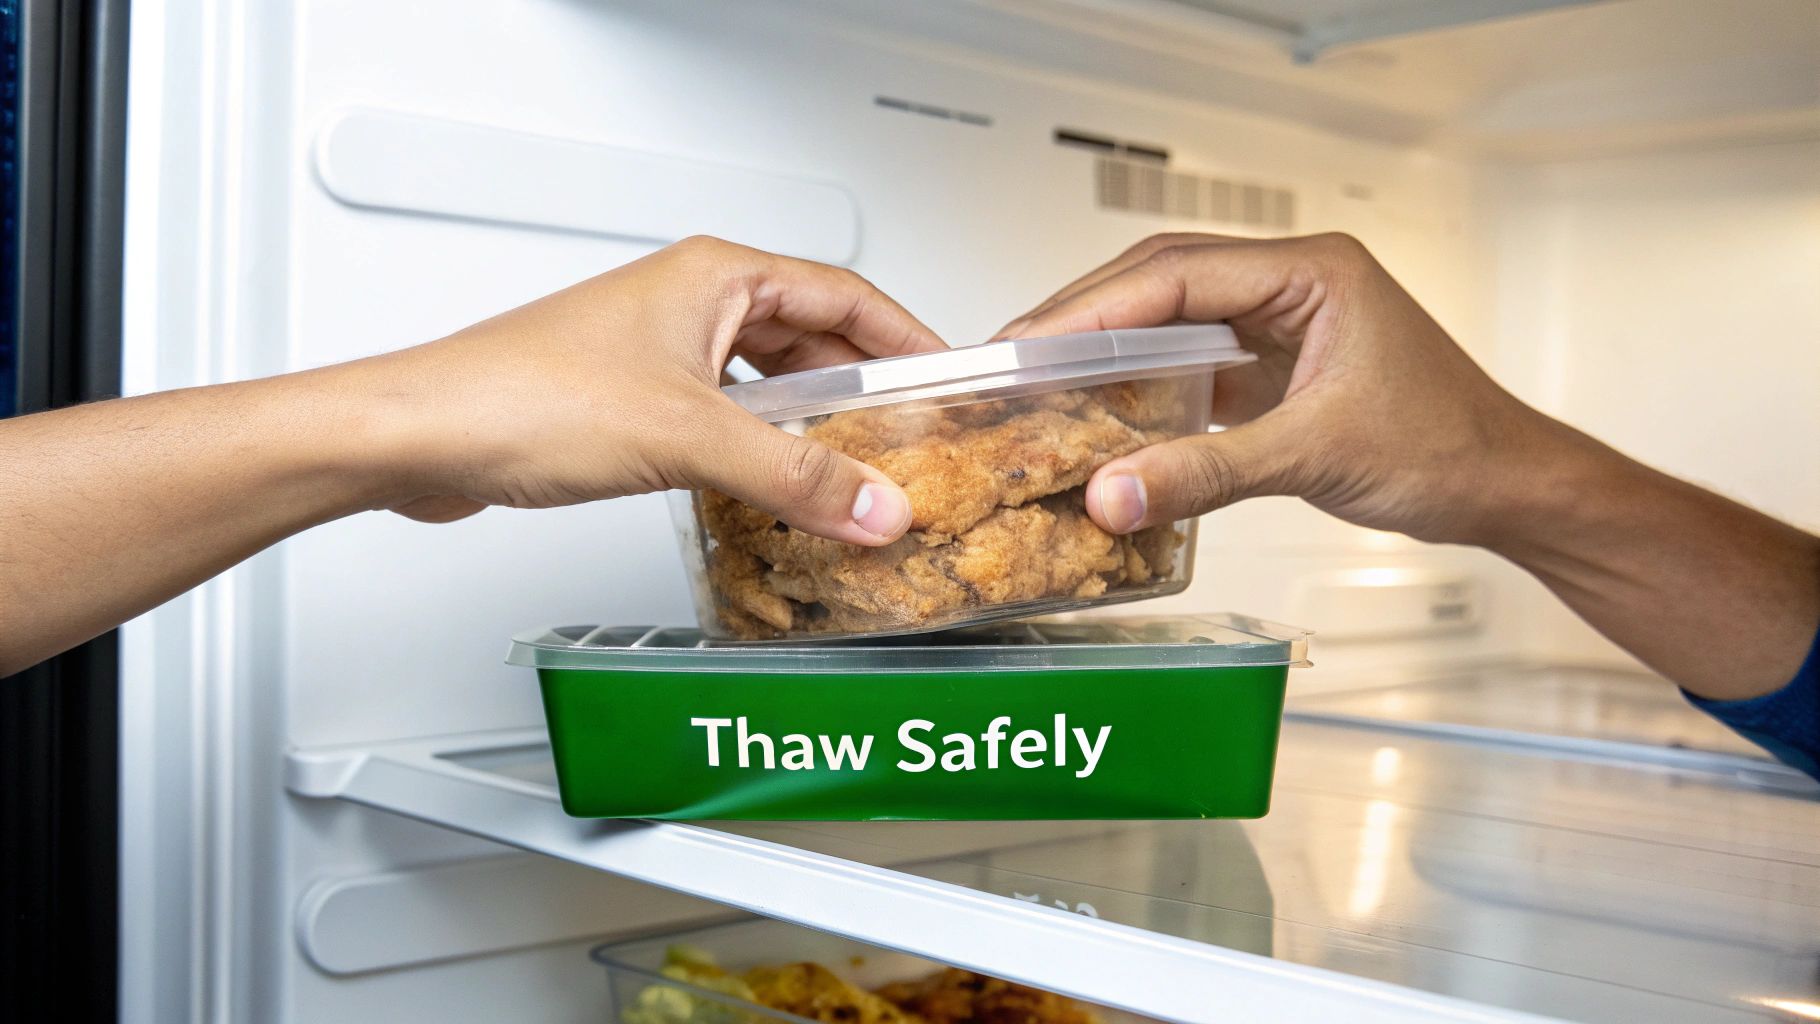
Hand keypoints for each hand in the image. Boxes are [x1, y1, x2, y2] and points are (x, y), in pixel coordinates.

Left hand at [0, 237, 940, 673]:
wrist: (421, 438)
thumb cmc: (522, 399)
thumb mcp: (689, 437)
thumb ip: (795, 477)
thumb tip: (876, 506)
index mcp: (715, 277)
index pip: (845, 294)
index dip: (906, 336)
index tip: (950, 380)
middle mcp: (689, 304)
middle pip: (809, 338)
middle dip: (862, 390)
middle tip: (910, 441)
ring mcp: (658, 351)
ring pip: (764, 383)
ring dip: (809, 427)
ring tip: (853, 474)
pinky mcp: (630, 400)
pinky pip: (724, 418)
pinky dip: (759, 452)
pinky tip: (772, 493)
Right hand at [997, 232, 1574, 547]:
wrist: (1504, 486)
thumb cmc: (1448, 449)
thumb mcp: (1315, 457)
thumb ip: (1207, 474)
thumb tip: (1113, 492)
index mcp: (1312, 271)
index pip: (1177, 272)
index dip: (1093, 306)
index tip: (1030, 339)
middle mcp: (1293, 283)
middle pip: (1162, 282)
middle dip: (1085, 317)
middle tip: (1013, 357)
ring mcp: (1282, 322)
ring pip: (1172, 317)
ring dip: (1109, 346)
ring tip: (1039, 378)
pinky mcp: (1275, 364)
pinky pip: (1192, 361)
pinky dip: (1142, 383)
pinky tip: (1101, 410)